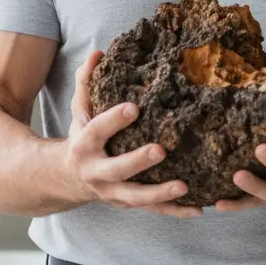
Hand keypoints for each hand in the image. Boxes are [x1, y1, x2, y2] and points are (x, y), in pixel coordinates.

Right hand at [62, 50, 202, 218]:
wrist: (66, 178)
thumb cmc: (81, 135)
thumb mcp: (79, 109)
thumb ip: (87, 81)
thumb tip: (98, 53)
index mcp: (84, 145)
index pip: (97, 131)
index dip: (114, 120)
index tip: (133, 107)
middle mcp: (97, 173)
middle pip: (117, 170)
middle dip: (138, 161)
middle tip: (160, 150)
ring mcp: (112, 192)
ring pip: (136, 197)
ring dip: (160, 193)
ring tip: (184, 186)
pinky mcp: (128, 203)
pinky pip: (153, 211)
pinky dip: (175, 211)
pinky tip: (198, 209)